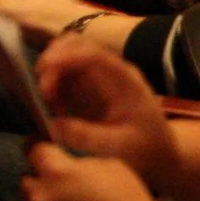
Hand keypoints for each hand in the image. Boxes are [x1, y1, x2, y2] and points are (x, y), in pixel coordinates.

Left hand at [22, 141, 166, 200]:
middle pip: (29, 181)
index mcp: (57, 172)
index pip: (36, 151)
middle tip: (69, 190)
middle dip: (44, 183)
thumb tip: (69, 164)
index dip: (46, 152)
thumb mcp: (112, 167)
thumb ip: (81, 163)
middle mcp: (40, 198)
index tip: (51, 156)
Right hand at [39, 33, 176, 184]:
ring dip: (51, 75)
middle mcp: (110, 72)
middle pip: (76, 46)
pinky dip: (53, 89)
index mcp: (125, 79)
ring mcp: (97, 79)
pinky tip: (57, 111)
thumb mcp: (121, 146)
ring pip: (66, 59)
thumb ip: (88, 136)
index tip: (46, 66)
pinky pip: (63, 79)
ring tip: (50, 102)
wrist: (157, 154)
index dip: (68, 55)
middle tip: (42, 88)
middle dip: (54, 58)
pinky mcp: (87, 91)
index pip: (95, 55)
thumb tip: (54, 125)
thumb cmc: (146, 147)